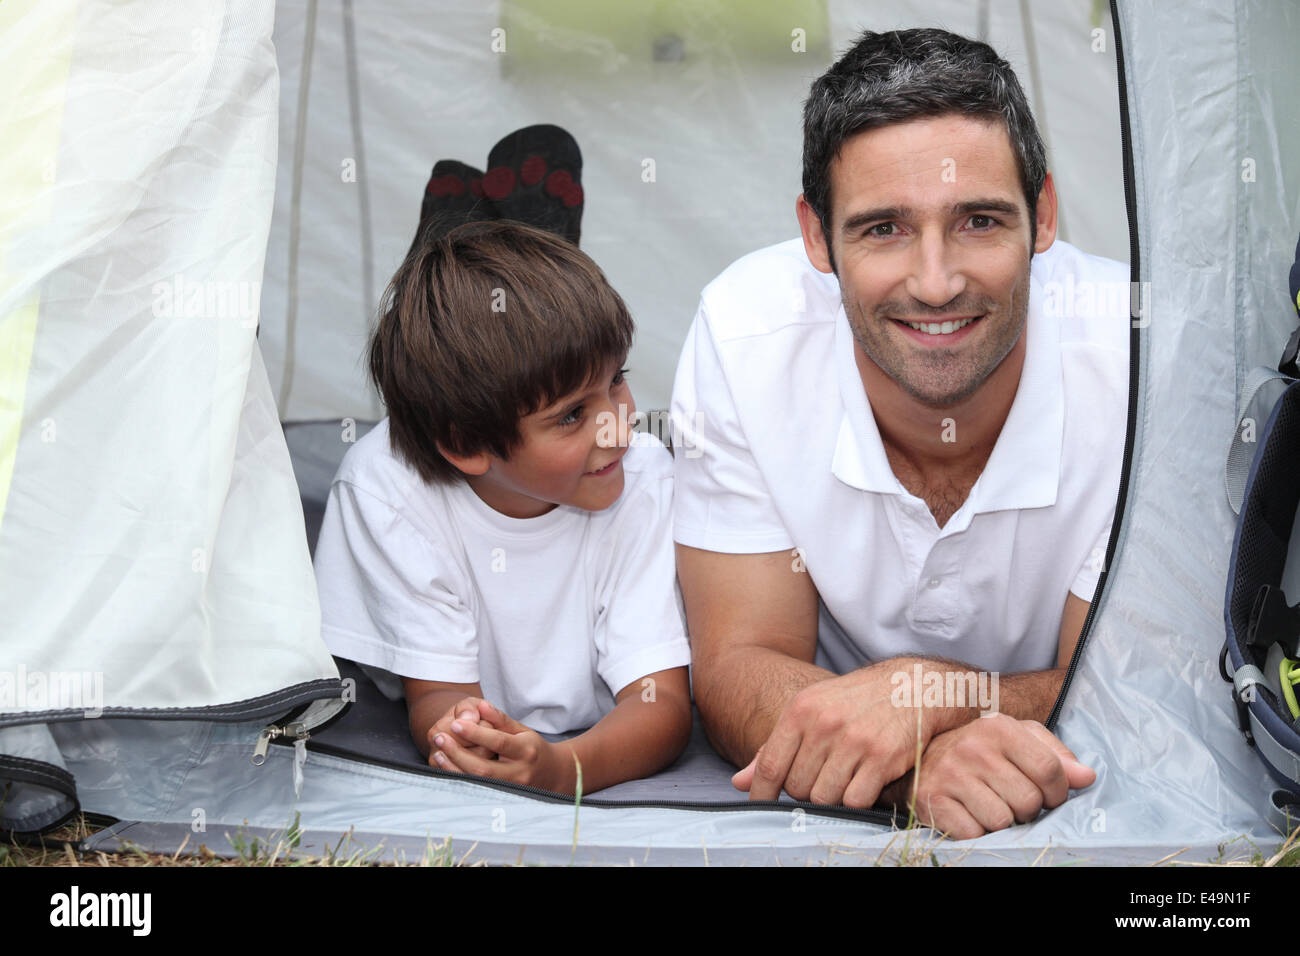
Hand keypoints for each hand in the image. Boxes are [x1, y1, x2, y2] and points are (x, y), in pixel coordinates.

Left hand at [431, 700, 574, 792]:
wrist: (550, 775)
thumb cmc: (531, 747)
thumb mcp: (521, 729)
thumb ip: (499, 719)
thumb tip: (480, 705)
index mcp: (526, 750)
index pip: (498, 741)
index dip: (476, 733)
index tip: (456, 723)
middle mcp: (519, 772)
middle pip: (484, 768)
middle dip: (458, 753)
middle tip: (440, 737)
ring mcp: (510, 790)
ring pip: (477, 783)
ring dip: (454, 767)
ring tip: (438, 751)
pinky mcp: (501, 798)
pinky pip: (475, 790)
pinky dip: (458, 778)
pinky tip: (446, 766)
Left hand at [731, 660, 948, 806]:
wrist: (911, 685)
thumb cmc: (854, 701)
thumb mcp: (810, 710)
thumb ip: (774, 747)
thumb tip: (740, 782)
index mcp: (801, 710)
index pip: (770, 765)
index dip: (761, 793)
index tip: (759, 805)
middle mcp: (825, 725)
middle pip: (797, 788)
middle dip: (805, 790)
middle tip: (822, 775)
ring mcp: (855, 741)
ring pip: (824, 798)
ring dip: (831, 796)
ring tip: (843, 776)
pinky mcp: (883, 758)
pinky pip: (855, 801)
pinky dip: (856, 799)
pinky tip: (862, 782)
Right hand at [882, 714, 1095, 839]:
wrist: (919, 757)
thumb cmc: (979, 749)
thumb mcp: (1017, 739)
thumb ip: (1055, 754)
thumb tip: (1087, 777)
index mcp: (999, 727)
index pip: (1050, 770)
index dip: (1058, 792)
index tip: (1049, 796)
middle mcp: (973, 747)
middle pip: (1028, 800)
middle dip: (1028, 809)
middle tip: (1013, 800)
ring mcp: (950, 774)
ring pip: (1002, 820)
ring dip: (1002, 821)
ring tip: (991, 805)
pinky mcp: (931, 800)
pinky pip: (974, 833)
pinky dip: (976, 831)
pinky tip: (969, 813)